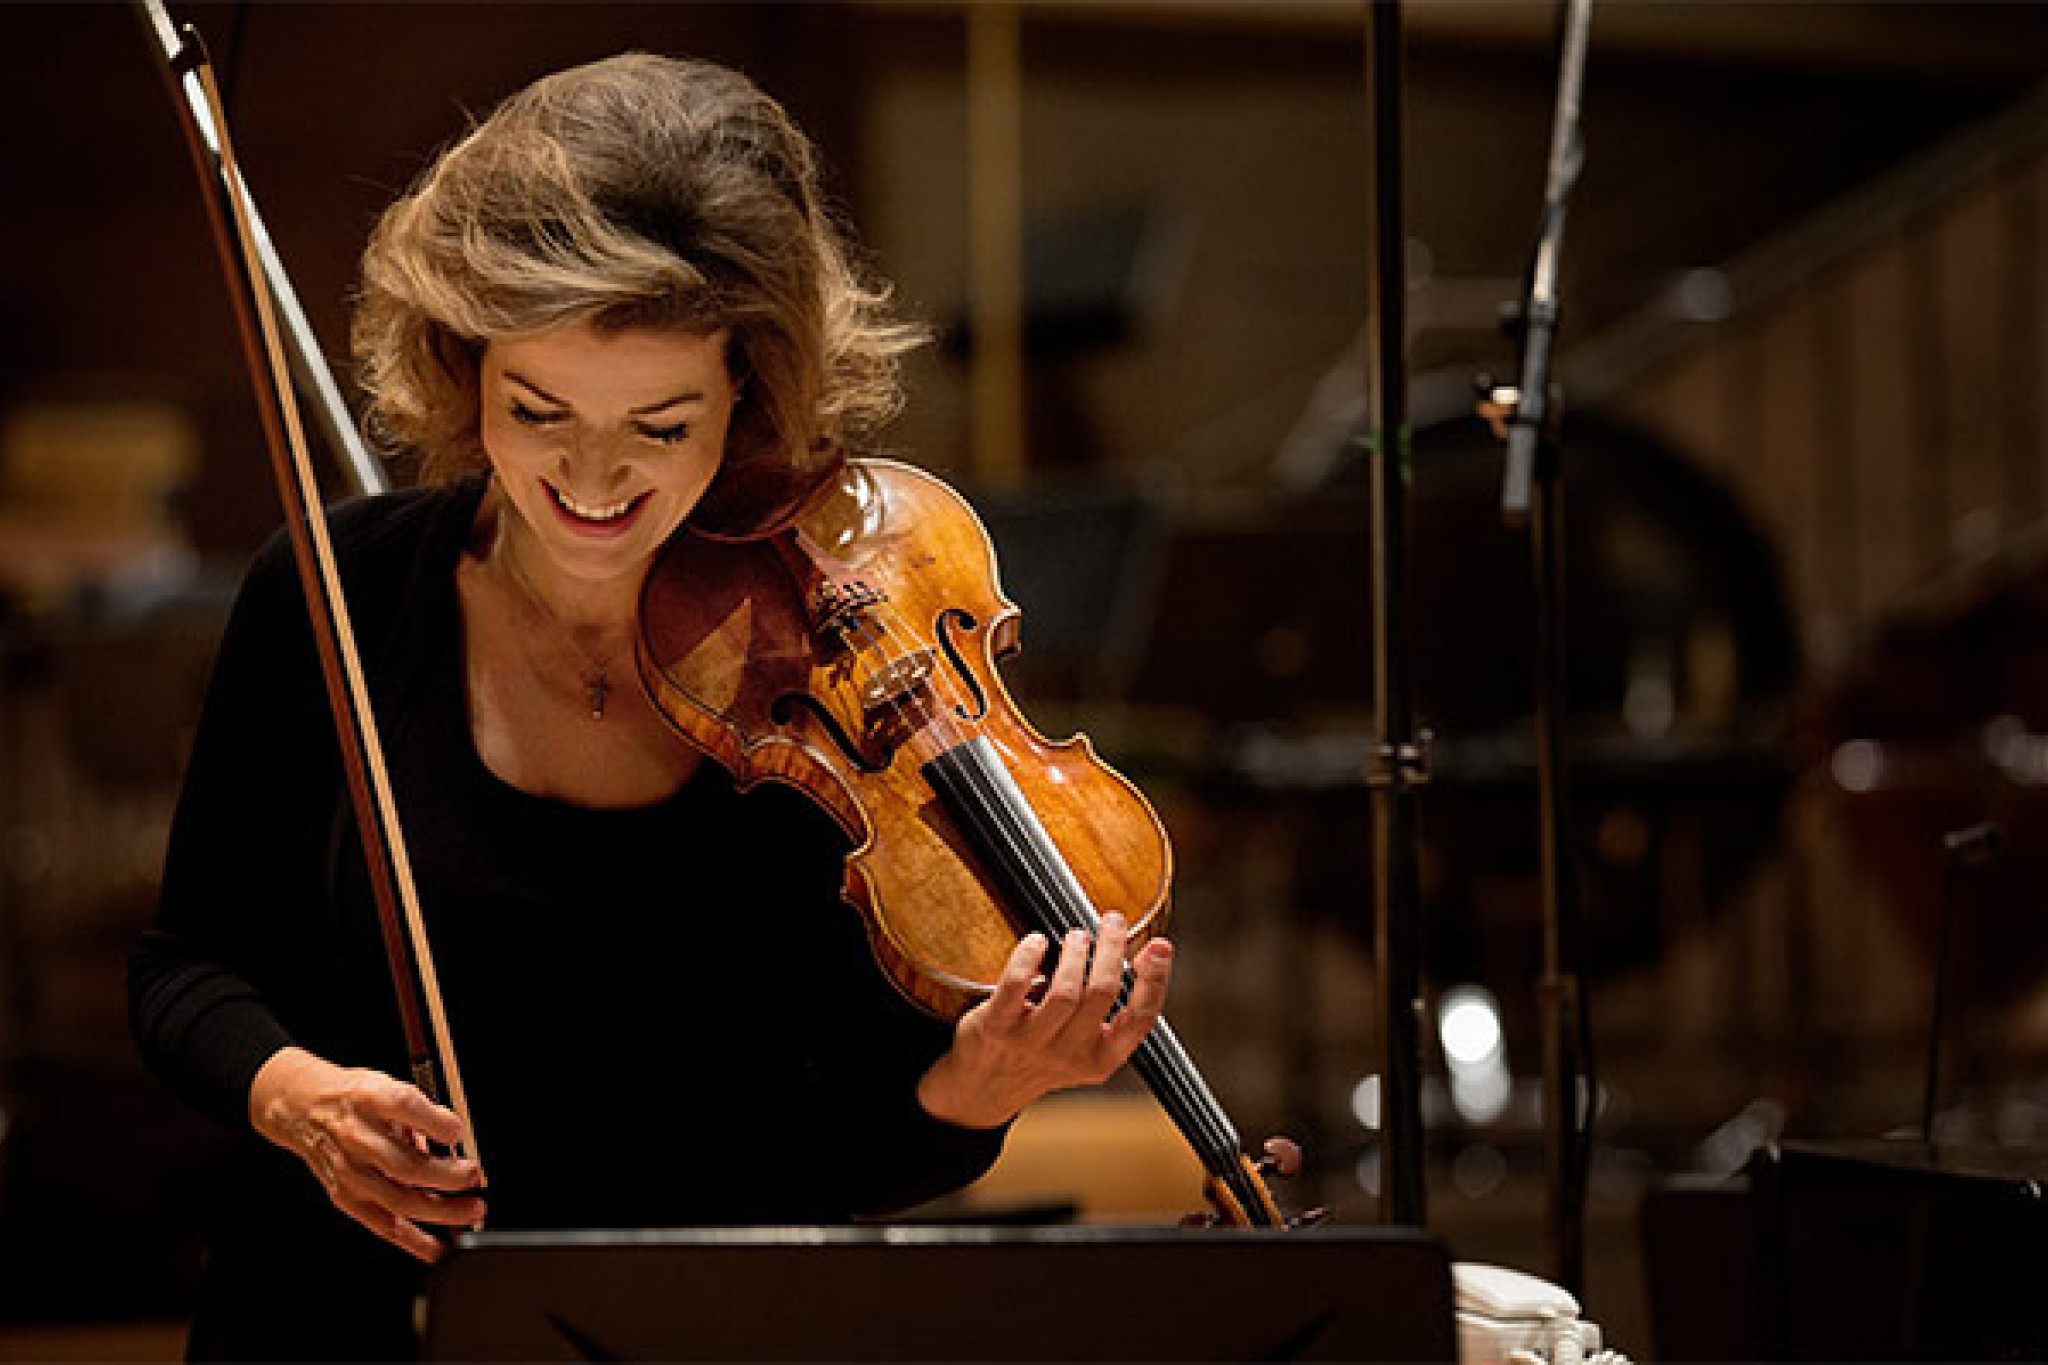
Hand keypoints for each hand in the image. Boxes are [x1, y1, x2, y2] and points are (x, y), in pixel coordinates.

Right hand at [249, 1046, 485, 1263]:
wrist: (302, 1108)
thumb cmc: (354, 1098)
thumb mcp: (389, 1085)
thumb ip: (424, 1113)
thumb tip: (457, 1140)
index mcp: (370, 1099)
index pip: (406, 1109)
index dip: (438, 1124)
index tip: (459, 1132)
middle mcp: (357, 1137)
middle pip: (406, 1165)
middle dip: (448, 1176)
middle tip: (473, 1176)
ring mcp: (350, 1172)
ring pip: (399, 1200)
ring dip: (441, 1210)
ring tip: (471, 1210)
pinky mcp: (345, 1197)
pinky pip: (383, 1225)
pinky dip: (413, 1240)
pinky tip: (438, 1247)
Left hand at [917, 912, 1171, 1129]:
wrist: (983, 1089)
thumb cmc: (1042, 1052)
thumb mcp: (1085, 1044)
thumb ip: (1110, 1006)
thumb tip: (1147, 950)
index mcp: (1102, 1058)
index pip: (1141, 1019)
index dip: (1155, 980)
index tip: (1159, 945)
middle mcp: (1070, 1055)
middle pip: (1102, 993)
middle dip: (1112, 949)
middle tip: (1112, 921)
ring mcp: (1032, 1043)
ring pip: (1064, 992)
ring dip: (1074, 954)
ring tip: (1076, 936)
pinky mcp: (996, 1028)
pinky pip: (1016, 985)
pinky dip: (1028, 956)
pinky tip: (1036, 941)